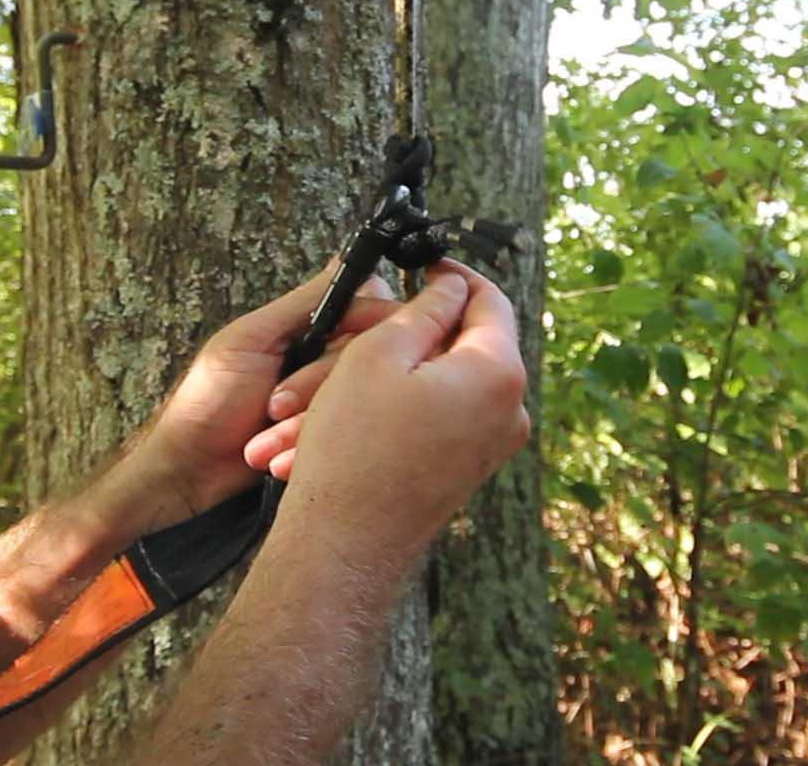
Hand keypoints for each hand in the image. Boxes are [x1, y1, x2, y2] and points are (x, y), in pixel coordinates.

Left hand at [123, 265, 399, 524]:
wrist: (193, 466)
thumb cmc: (209, 398)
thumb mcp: (251, 340)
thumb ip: (302, 304)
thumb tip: (343, 260)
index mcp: (309, 325)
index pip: (367, 312)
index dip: (369, 330)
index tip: (357, 354)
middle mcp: (326, 357)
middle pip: (363, 360)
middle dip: (314, 386)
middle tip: (273, 405)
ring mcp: (328, 398)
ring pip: (356, 400)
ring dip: (305, 421)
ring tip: (267, 432)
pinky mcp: (327, 434)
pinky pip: (345, 436)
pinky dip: (305, 446)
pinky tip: (278, 456)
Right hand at [276, 260, 529, 559]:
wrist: (345, 544)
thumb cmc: (356, 444)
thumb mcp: (378, 354)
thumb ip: (422, 311)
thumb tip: (450, 285)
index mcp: (498, 373)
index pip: (488, 299)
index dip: (451, 273)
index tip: (418, 262)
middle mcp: (507, 411)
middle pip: (452, 346)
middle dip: (387, 339)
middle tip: (340, 335)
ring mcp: (486, 446)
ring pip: (426, 387)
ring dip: (364, 385)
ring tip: (299, 404)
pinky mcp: (461, 470)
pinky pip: (420, 423)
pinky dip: (373, 415)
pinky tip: (315, 431)